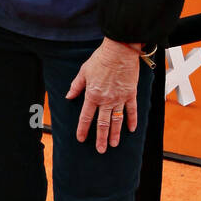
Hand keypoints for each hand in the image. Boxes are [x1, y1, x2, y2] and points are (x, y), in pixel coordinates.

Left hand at [66, 38, 139, 152]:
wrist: (120, 51)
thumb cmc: (100, 59)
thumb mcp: (83, 71)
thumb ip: (76, 86)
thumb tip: (68, 96)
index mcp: (92, 95)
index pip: (86, 117)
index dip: (83, 129)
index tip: (81, 139)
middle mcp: (106, 100)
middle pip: (103, 123)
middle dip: (101, 138)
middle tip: (101, 150)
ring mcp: (120, 98)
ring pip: (117, 120)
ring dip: (115, 134)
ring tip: (113, 144)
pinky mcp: (130, 94)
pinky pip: (132, 110)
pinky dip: (132, 120)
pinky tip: (131, 130)